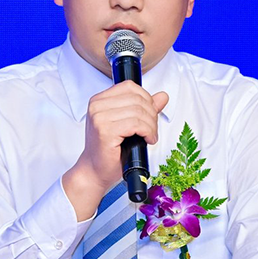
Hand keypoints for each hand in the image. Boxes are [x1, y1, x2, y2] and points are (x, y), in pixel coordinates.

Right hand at [63, 81, 168, 218]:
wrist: (94, 171)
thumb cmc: (109, 150)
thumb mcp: (128, 124)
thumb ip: (144, 108)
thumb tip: (162, 96)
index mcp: (99, 100)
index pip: (130, 87)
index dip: (146, 99)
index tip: (150, 114)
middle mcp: (97, 106)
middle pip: (137, 98)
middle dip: (151, 114)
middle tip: (152, 129)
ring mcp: (99, 118)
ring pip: (138, 111)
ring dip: (151, 125)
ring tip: (150, 136)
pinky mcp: (105, 131)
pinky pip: (136, 124)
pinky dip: (147, 131)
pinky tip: (148, 139)